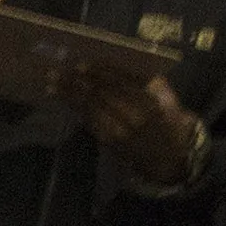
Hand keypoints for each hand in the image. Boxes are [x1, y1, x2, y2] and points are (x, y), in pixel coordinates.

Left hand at [63, 69, 205, 186]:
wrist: (168, 162)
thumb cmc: (171, 127)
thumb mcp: (173, 104)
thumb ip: (159, 86)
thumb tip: (145, 66)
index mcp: (149, 105)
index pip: (122, 84)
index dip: (101, 73)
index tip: (84, 63)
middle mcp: (131, 117)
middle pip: (101, 94)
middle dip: (79, 81)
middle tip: (59, 69)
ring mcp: (118, 130)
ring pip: (90, 107)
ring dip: (69, 94)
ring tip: (52, 82)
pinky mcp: (108, 140)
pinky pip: (88, 121)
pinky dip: (74, 108)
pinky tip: (61, 98)